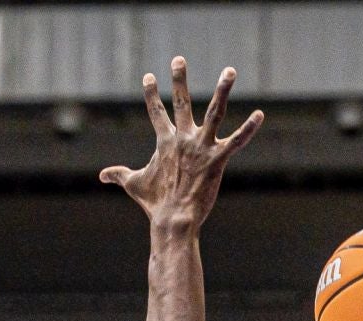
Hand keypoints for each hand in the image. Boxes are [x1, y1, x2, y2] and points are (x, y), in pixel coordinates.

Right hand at [99, 57, 262, 231]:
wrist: (173, 219)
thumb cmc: (155, 204)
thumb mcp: (133, 185)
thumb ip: (118, 175)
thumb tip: (101, 175)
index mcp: (165, 142)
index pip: (156, 112)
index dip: (151, 94)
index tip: (148, 76)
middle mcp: (183, 139)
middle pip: (181, 102)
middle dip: (178, 80)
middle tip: (178, 59)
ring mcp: (201, 147)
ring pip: (214, 112)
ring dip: (222, 90)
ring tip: (230, 70)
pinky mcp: (217, 159)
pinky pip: (237, 141)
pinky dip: (249, 129)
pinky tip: (260, 115)